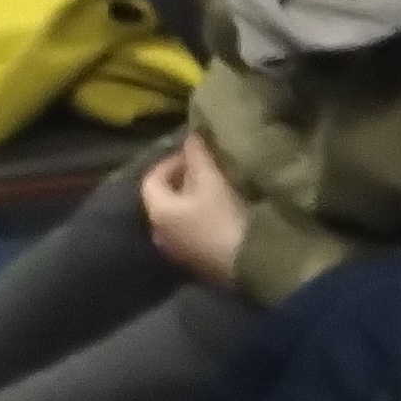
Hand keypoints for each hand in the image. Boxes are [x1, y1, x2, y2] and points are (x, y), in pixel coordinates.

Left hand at [140, 133, 247, 285]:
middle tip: (207, 171)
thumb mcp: (213, 182)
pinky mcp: (195, 262)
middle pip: (164, 199)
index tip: (194, 154)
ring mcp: (176, 250)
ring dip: (192, 203)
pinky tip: (223, 217)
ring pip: (178, 217)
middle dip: (182, 182)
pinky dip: (200, 220)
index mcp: (158, 210)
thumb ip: (198, 156)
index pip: (152, 178)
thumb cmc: (224, 220)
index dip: (171, 162)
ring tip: (217, 193)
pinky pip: (190, 234)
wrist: (248, 265)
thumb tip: (191, 135)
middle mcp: (159, 231)